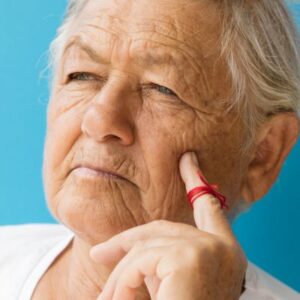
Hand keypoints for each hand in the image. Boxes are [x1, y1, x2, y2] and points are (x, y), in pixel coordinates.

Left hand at [90, 152, 246, 299]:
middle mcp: (223, 248)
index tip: (187, 159)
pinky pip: (141, 260)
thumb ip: (159, 259)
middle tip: (99, 253)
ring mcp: (208, 250)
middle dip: (127, 242)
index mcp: (223, 251)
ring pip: (145, 247)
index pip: (211, 207)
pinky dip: (123, 281)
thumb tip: (117, 247)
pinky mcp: (189, 258)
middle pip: (160, 230)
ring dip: (120, 275)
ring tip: (107, 299)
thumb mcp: (169, 284)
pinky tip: (117, 299)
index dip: (197, 180)